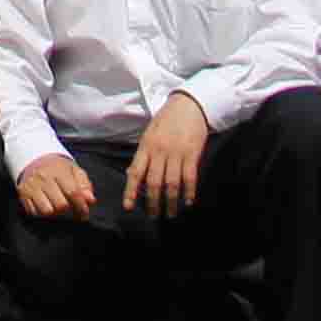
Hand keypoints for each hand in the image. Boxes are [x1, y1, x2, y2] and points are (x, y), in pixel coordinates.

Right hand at [12, 150, 96, 224]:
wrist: (34, 159)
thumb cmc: (57, 168)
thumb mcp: (74, 170)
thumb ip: (84, 184)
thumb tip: (90, 200)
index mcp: (58, 170)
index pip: (73, 192)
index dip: (81, 206)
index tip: (84, 214)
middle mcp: (43, 178)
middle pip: (60, 205)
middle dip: (69, 210)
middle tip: (71, 209)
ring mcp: (32, 187)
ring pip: (47, 211)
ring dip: (55, 213)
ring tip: (58, 207)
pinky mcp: (23, 194)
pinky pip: (34, 213)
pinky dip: (42, 213)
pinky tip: (47, 206)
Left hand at [125, 92, 211, 220]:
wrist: (188, 104)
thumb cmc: (167, 119)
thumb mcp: (149, 133)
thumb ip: (141, 154)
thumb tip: (130, 174)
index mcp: (146, 147)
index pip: (135, 172)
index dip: (130, 191)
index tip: (128, 206)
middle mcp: (159, 151)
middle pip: (154, 183)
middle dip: (153, 202)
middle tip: (154, 216)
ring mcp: (176, 153)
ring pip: (172, 184)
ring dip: (171, 202)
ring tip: (171, 214)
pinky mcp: (192, 153)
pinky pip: (189, 177)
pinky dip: (189, 192)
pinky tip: (188, 202)